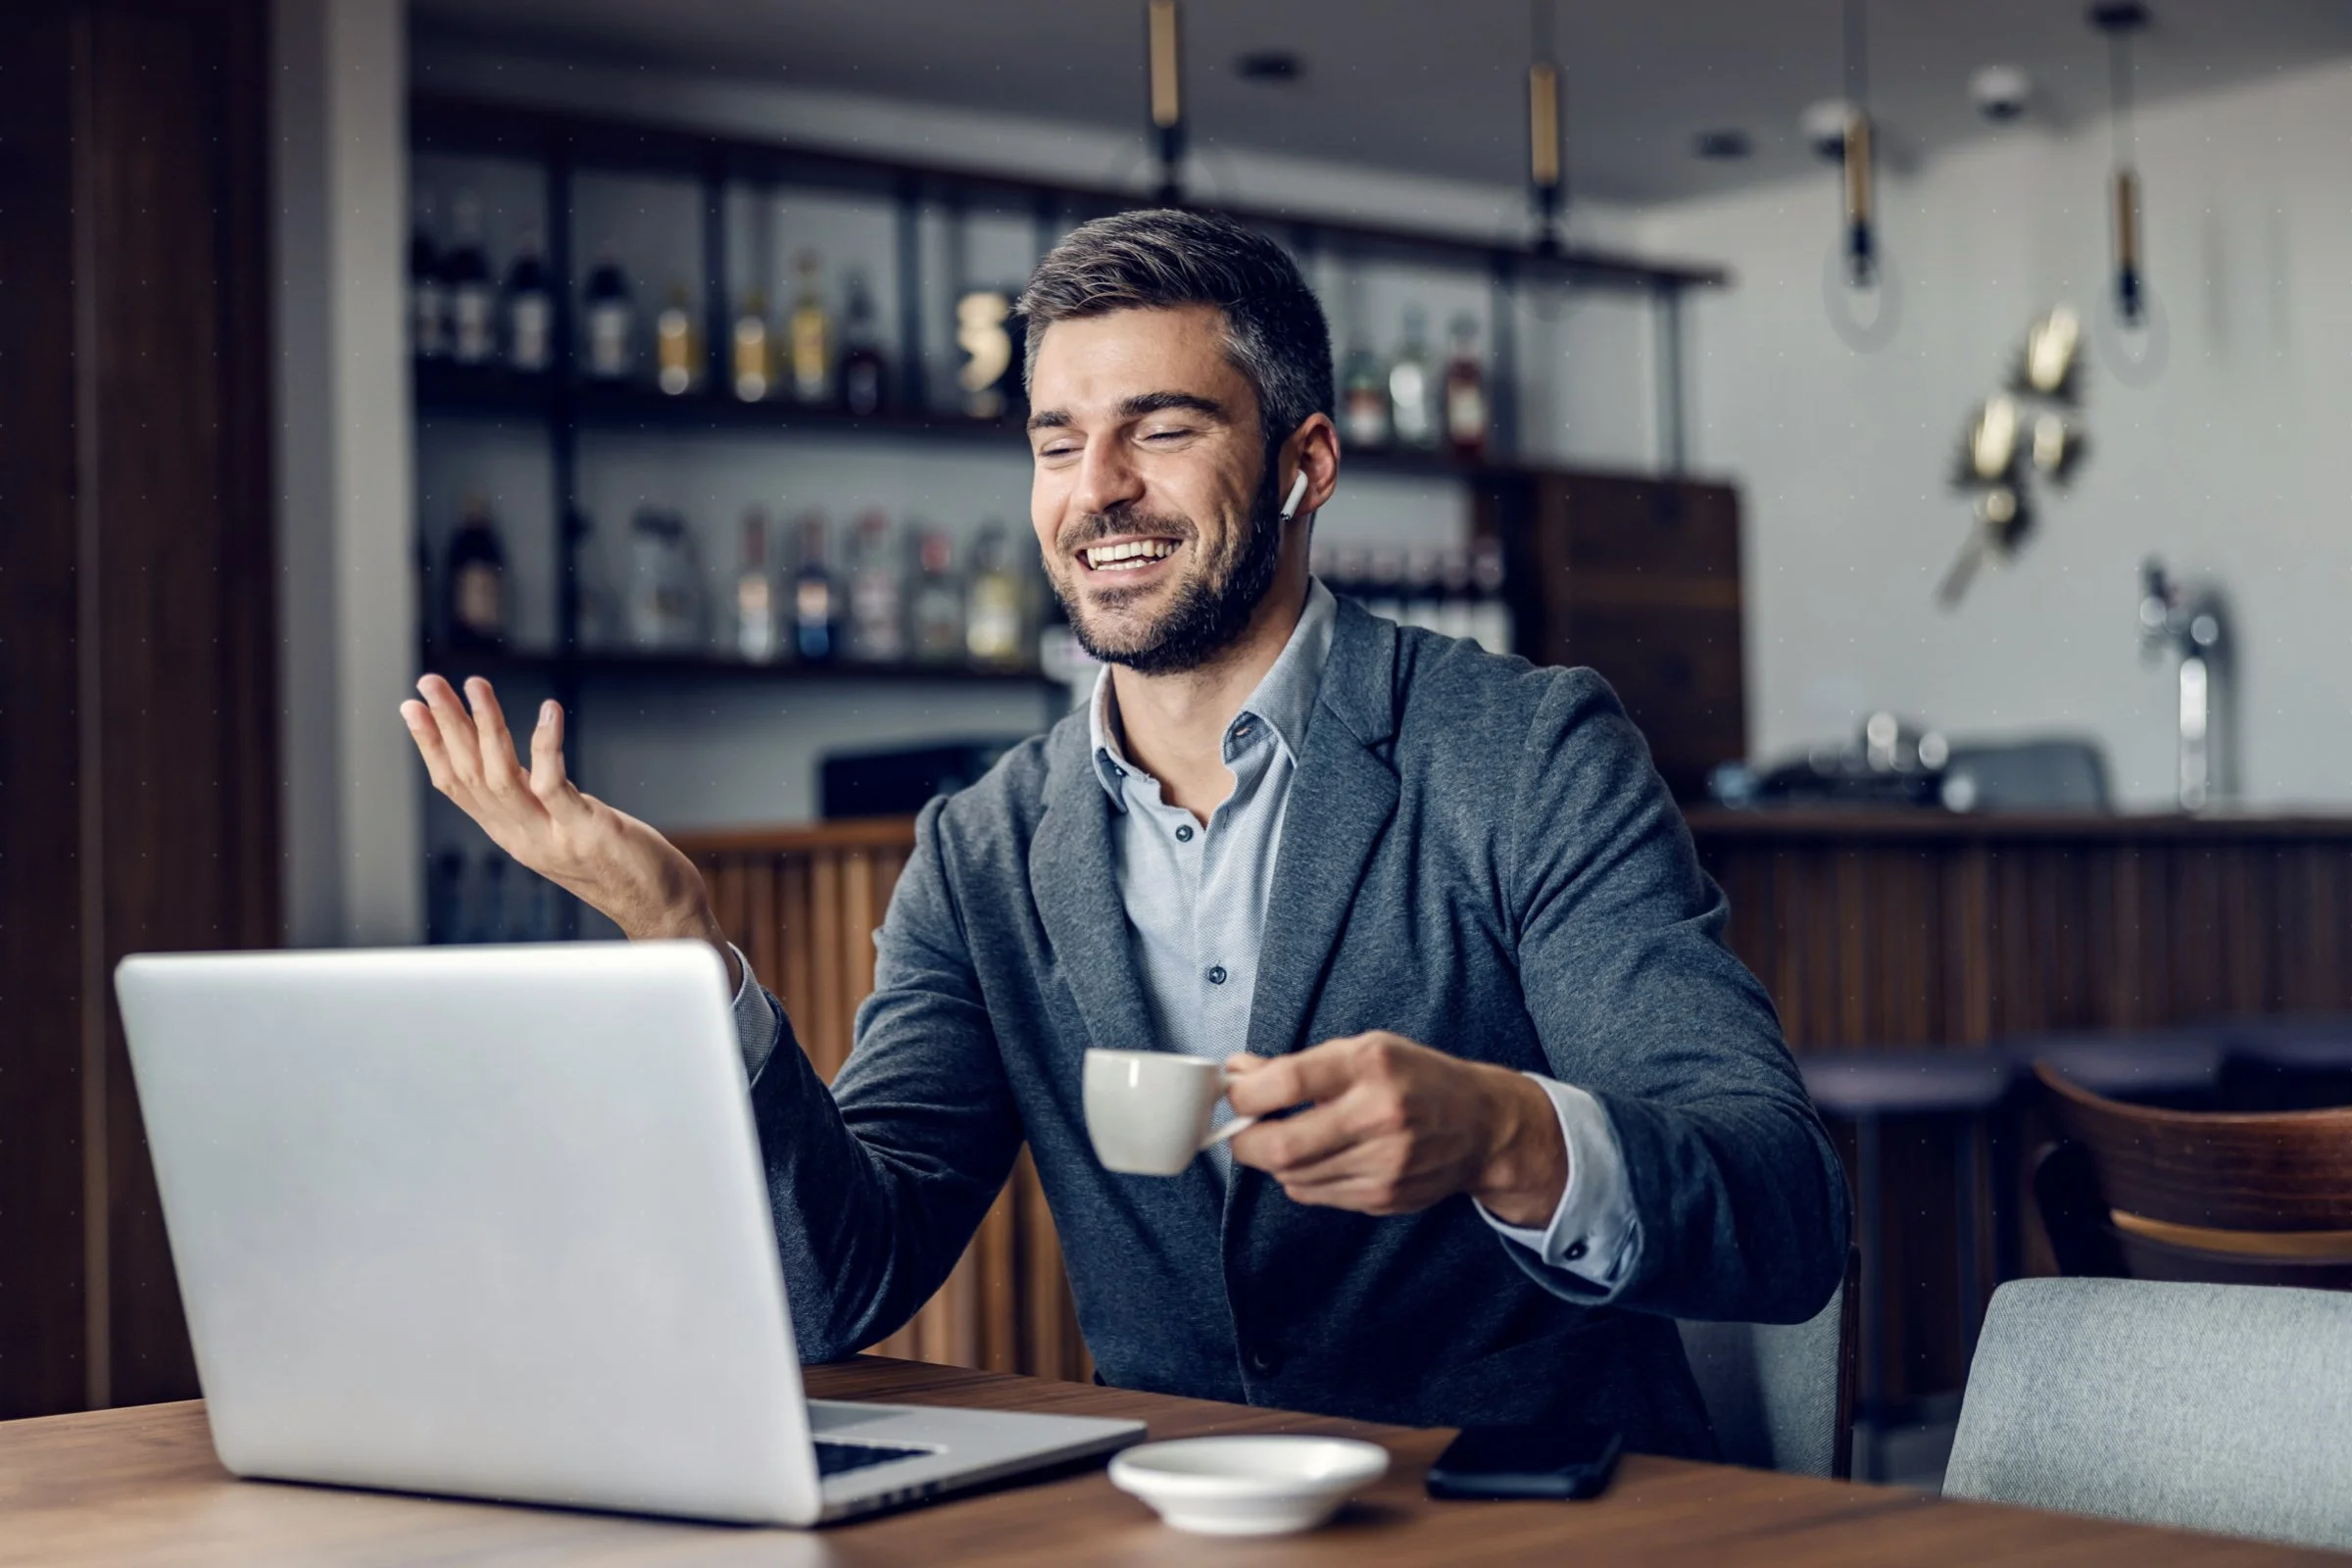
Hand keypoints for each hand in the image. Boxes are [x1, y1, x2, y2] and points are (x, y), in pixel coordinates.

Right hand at [400, 675, 736, 984]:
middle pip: (470, 775)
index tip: (412, 709)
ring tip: (474, 685)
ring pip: (500, 776)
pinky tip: (548, 711)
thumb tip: (513, 762)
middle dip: (444, 725)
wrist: (661, 910)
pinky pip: (553, 783)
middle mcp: (521, 837)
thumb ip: (535, 801)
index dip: (431, 747)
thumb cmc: (621, 865)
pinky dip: (546, 745)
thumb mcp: (563, 831)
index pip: (457, 787)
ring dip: (484, 726)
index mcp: (511, 835)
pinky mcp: (585, 831)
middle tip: (427, 682)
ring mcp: (550, 836)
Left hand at [1223, 1033, 1566, 1223]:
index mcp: (1371, 1065)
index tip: (1234, 1094)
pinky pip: (1317, 1195)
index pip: (1286, 1082)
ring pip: (1294, 1176)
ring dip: (1275, 1161)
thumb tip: (1236, 1072)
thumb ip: (1298, 1065)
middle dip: (1246, 1143)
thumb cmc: (1416, 1080)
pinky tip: (1319, 1158)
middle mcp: (1380, 1114)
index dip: (1244, 1093)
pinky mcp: (1385, 1196)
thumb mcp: (1363, 1051)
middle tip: (1241, 1133)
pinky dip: (1302, 1179)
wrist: (1482, 1126)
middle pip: (1282, 1145)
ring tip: (1285, 1140)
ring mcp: (1384, 1162)